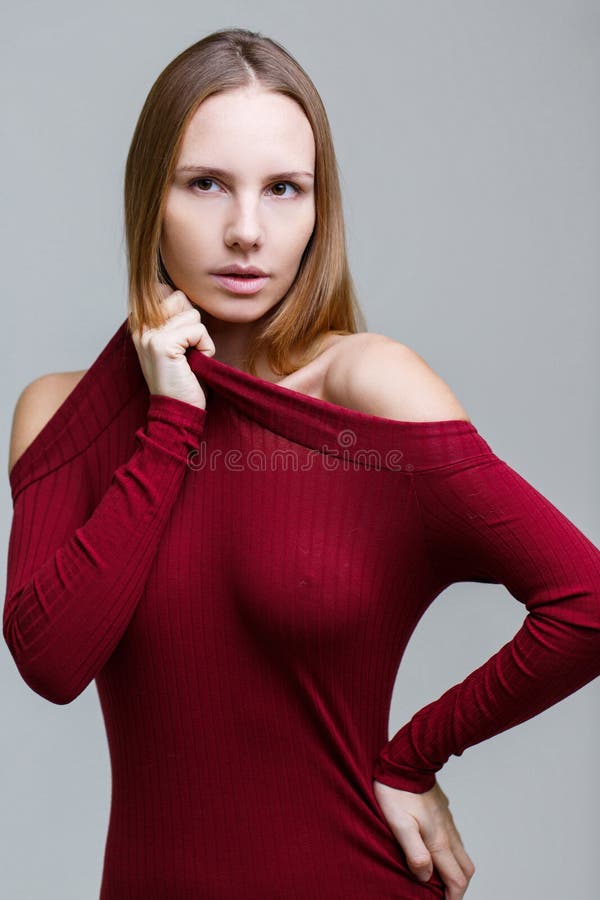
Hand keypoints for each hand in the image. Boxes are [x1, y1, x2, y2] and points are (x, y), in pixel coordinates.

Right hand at [131, 284, 215, 409]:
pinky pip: (198, 330)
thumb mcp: (176, 343)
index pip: (166, 291)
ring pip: (192, 315)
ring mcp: (149, 334)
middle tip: (187, 351)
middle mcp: (140, 326)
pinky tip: (194, 364)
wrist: (177, 411)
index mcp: (141, 323)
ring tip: (190, 359)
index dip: (184, 314)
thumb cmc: (182, 379)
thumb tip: (181, 294)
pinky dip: (205, 347)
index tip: (181, 341)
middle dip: (193, 324)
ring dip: (201, 339)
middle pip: (180, 298)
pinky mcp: (162, 344)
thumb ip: (174, 318)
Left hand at [373, 778, 474, 898]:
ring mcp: (447, 821)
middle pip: (465, 869)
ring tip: (439, 878)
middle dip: (459, 887)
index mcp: (439, 841)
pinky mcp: (443, 812)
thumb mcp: (399, 824)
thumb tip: (426, 877)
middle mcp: (448, 833)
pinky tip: (435, 851)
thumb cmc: (397, 791)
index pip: (456, 879)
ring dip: (455, 869)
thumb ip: (414, 852)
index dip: (453, 898)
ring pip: (461, 853)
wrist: (406, 759)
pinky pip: (454, 838)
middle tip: (444, 896)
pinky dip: (450, 853)